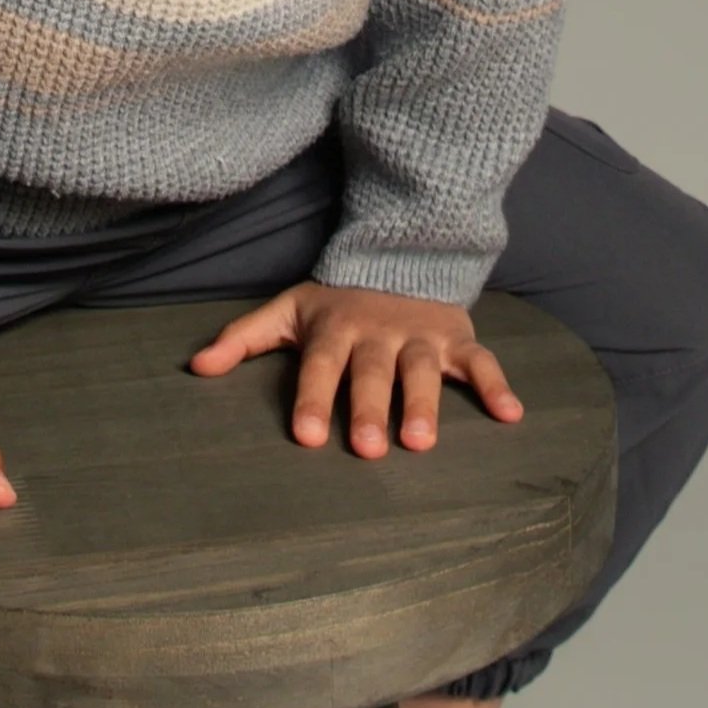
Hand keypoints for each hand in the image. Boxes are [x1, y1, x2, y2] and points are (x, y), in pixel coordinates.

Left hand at [187, 281, 523, 457]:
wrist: (399, 256)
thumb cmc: (336, 301)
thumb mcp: (287, 310)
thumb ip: (243, 339)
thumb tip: (196, 367)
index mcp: (334, 330)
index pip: (320, 367)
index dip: (314, 400)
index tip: (307, 438)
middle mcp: (379, 334)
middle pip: (373, 374)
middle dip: (370, 409)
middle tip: (369, 451)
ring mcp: (422, 337)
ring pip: (424, 372)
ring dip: (426, 405)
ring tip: (421, 444)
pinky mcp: (458, 338)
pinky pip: (481, 362)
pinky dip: (497, 386)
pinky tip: (511, 415)